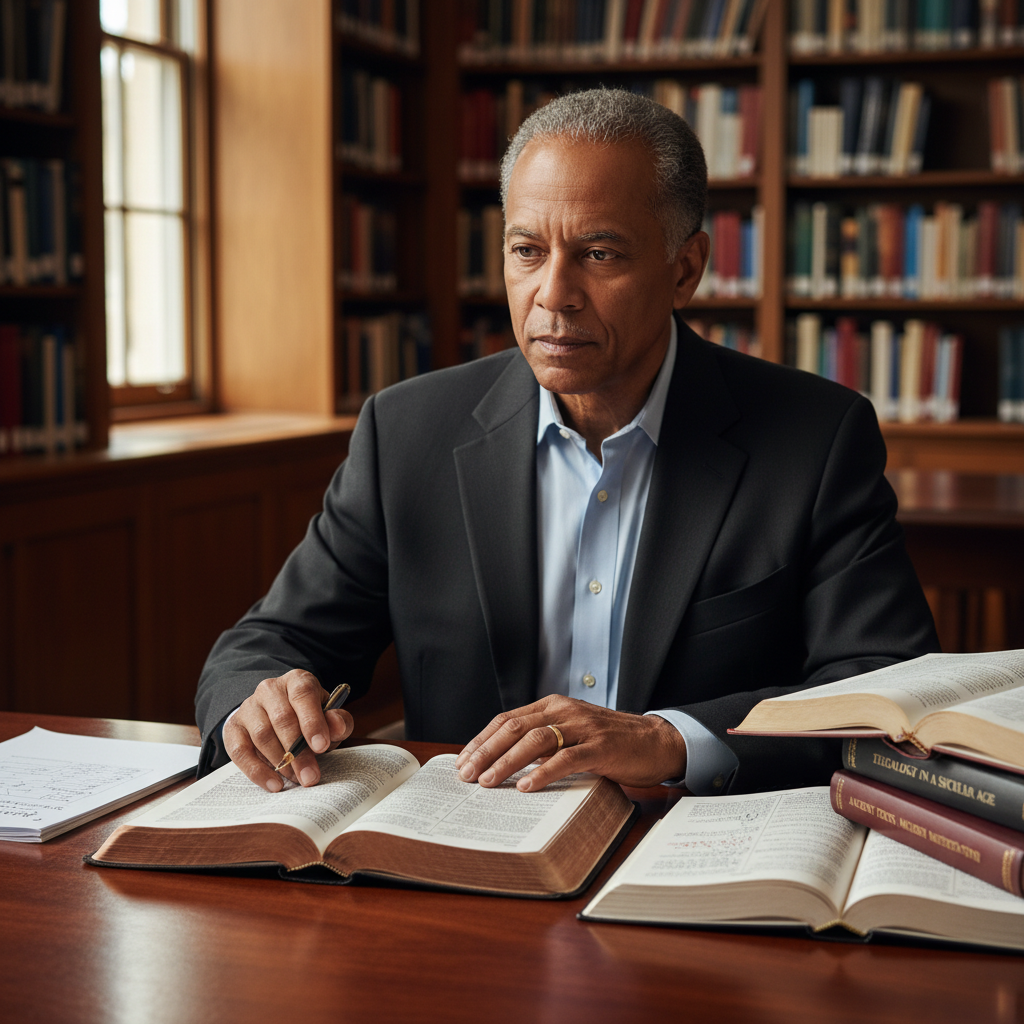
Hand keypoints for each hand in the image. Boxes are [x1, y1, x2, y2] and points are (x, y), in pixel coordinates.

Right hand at [223, 669, 353, 791]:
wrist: (279, 719)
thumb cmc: (309, 720)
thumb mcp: (330, 718)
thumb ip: (338, 722)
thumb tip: (336, 726)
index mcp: (297, 680)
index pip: (303, 694)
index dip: (312, 721)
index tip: (321, 746)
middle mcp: (270, 689)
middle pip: (282, 718)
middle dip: (298, 751)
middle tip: (310, 776)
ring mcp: (249, 707)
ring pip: (262, 734)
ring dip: (280, 762)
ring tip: (296, 780)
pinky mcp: (234, 727)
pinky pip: (240, 750)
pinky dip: (256, 770)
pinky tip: (274, 784)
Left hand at [454, 695, 686, 791]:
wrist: (656, 740)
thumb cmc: (611, 742)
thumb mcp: (571, 734)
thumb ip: (544, 742)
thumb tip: (503, 763)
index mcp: (553, 705)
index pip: (507, 719)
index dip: (482, 740)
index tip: (463, 761)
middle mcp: (564, 711)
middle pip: (514, 727)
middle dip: (486, 752)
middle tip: (467, 774)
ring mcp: (583, 727)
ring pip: (535, 740)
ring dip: (507, 762)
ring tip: (488, 782)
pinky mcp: (601, 747)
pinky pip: (567, 758)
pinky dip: (544, 773)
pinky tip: (527, 787)